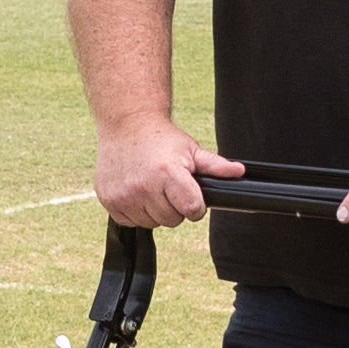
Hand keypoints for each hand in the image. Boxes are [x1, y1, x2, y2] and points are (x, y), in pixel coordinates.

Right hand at [94, 114, 239, 228]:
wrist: (125, 124)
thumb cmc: (160, 138)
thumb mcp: (190, 149)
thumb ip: (215, 166)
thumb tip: (239, 172)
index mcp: (167, 174)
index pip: (192, 210)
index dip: (196, 205)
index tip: (190, 194)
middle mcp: (143, 187)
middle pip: (172, 220)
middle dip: (174, 206)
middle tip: (168, 186)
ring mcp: (124, 196)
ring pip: (150, 223)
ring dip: (154, 210)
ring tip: (151, 186)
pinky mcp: (109, 201)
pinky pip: (130, 222)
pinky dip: (135, 211)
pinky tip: (135, 191)